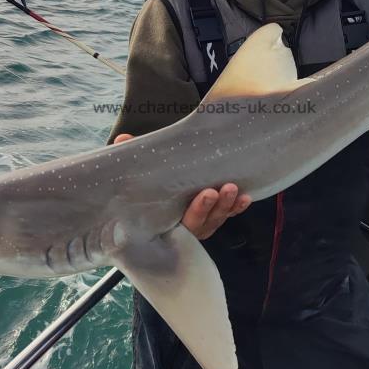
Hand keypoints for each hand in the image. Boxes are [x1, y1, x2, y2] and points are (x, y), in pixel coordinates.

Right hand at [113, 134, 251, 239]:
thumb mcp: (133, 175)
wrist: (143, 200)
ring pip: (215, 219)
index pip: (179, 223)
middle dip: (212, 207)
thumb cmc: (140, 189)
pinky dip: (235, 208)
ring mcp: (197, 224)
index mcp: (161, 223)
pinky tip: (245, 197)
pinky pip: (225, 215)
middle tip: (217, 190)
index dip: (196, 211)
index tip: (205, 195)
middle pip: (200, 223)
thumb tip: (123, 140)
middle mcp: (181, 229)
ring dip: (226, 206)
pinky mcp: (209, 217)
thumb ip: (130, 158)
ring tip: (233, 189)